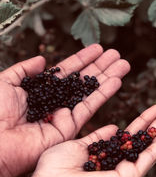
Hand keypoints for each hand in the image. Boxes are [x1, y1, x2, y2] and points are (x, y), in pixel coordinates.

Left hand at [0, 44, 129, 176]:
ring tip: (123, 64)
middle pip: (83, 80)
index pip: (67, 71)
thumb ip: (25, 70)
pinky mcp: (70, 127)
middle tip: (117, 54)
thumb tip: (43, 60)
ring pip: (91, 92)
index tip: (97, 48)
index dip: (83, 59)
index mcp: (42, 90)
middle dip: (100, 66)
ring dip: (108, 78)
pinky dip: (104, 94)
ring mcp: (64, 114)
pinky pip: (90, 108)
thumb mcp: (6, 82)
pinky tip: (116, 81)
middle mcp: (56, 101)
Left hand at [26, 102, 155, 176]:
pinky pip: (146, 161)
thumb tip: (114, 127)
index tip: (155, 108)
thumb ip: (99, 137)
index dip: (143, 121)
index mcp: (108, 154)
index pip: (130, 134)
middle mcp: (118, 163)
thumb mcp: (80, 145)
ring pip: (149, 149)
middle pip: (143, 140)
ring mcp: (122, 171)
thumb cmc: (55, 168)